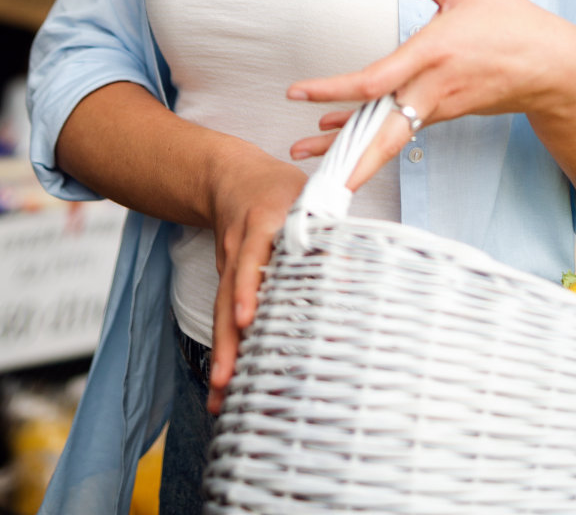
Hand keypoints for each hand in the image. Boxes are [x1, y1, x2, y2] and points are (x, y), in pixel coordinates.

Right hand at [206, 142, 307, 412]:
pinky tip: (226, 382)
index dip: (249, 288)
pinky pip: (224, 315)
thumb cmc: (278, 189)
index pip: (252, 259)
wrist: (230, 177)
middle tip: (225, 381)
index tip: (248, 319)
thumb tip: (357, 266)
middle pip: (228, 297)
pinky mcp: (225, 280)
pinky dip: (225, 346)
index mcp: (261, 224)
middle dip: (226, 340)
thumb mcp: (307, 196)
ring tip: (218, 398)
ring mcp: (227, 266)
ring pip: (222, 313)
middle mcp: (239, 249)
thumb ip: (327, 229)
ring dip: (221, 354)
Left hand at [287, 0, 575, 189]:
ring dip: (347, 149)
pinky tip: (344, 134)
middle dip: (340, 150)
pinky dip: (370, 134)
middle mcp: (431, 89)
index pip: (373, 81)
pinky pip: (400, 129)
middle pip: (380, 132)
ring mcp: (439, 107)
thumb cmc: (510, 22)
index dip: (333, 89)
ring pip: (386, 136)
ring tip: (306, 154)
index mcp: (430, 54)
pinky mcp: (445, 114)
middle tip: (298, 157)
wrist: (553, 65)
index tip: (299, 92)